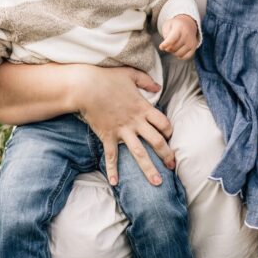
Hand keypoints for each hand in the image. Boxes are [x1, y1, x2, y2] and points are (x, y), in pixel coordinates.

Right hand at [75, 65, 174, 186]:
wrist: (85, 87)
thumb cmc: (107, 78)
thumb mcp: (131, 74)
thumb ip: (146, 81)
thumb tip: (158, 87)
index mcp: (143, 108)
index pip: (164, 123)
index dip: (169, 131)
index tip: (170, 137)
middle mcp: (135, 122)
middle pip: (157, 142)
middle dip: (167, 155)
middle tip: (173, 166)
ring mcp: (121, 131)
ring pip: (139, 153)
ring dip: (149, 169)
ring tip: (157, 183)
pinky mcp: (107, 136)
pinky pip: (111, 156)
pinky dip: (112, 169)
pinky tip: (115, 182)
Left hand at [159, 15, 198, 59]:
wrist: (188, 23)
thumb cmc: (175, 26)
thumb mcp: (168, 26)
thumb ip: (166, 36)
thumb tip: (167, 48)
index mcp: (179, 28)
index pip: (172, 39)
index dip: (165, 44)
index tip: (161, 47)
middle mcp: (187, 35)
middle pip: (174, 48)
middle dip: (168, 48)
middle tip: (167, 44)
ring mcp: (191, 42)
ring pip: (179, 54)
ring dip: (173, 52)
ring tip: (173, 46)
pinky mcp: (194, 47)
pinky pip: (185, 57)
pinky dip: (180, 56)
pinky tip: (178, 50)